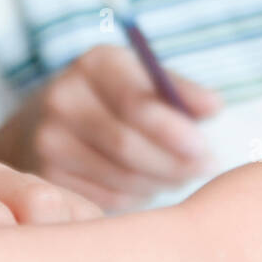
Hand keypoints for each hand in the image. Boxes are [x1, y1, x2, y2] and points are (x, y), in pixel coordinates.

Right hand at [0, 45, 221, 210]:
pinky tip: (142, 181)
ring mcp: (49, 140)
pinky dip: (136, 195)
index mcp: (95, 63)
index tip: (204, 149)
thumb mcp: (144, 79)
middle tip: (204, 167)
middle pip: (127, 145)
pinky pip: (107, 198)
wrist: (47, 120)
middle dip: (174, 162)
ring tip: (174, 172)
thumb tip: (214, 107)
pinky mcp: (47, 177)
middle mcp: (63, 97)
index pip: (136, 103)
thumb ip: (180, 91)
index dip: (173, 130)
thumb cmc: (117, 98)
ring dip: (159, 180)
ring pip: (122, 177)